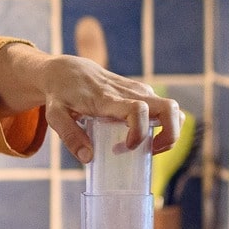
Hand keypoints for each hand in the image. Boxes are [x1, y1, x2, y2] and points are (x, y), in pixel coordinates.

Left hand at [0, 45, 180, 163]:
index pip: (137, 109)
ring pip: (172, 109)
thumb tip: (88, 158)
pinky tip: (141, 137)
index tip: (128, 147)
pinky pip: (164, 109)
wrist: (67, 70)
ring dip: (170, 132)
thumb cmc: (60, 95)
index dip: (139, 131)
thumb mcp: (55, 115)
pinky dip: (163, 126)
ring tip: (148, 147)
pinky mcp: (142, 92)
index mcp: (108, 98)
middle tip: (150, 151)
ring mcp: (139, 91)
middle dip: (170, 135)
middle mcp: (130, 92)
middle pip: (169, 108)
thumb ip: (69, 136)